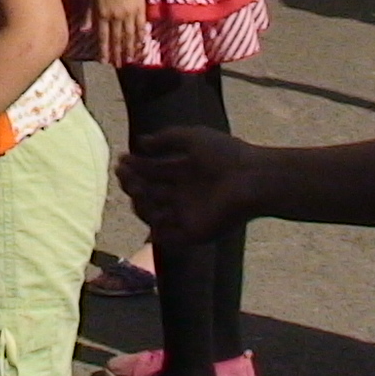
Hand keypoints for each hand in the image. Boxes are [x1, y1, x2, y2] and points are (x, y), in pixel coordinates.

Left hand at [93, 0, 144, 68]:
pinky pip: (140, 26)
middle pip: (116, 39)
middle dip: (117, 53)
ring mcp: (129, 13)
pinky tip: (140, 45)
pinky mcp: (140, 9)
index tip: (104, 61)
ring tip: (129, 60)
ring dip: (129, 49)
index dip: (104, 50)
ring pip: (129, 35)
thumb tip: (84, 31)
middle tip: (117, 65)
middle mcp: (115, 16)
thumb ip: (89, 15)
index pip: (103, 36)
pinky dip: (140, 37)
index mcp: (102, 14)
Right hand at [116, 125, 262, 246]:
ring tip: (140, 189)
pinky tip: (156, 212)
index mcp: (183, 171)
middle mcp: (182, 194)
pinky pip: (166, 237)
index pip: (151, 171)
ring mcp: (187, 214)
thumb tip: (139, 141)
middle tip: (127, 175)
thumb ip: (166, 138)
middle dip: (132, 183)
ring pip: (150, 214)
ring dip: (139, 203)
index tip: (122, 159)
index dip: (134, 166)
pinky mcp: (194, 233)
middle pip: (147, 192)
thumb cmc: (226, 154)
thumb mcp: (193, 138)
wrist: (252, 179)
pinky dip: (156, 229)